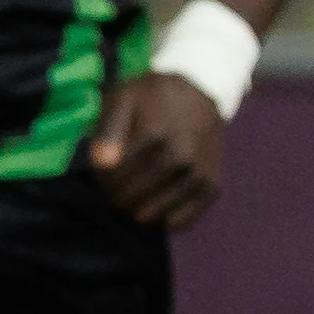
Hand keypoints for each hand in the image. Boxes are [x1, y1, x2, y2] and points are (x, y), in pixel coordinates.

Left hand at [89, 71, 224, 229]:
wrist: (199, 93)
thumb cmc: (150, 99)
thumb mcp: (122, 100)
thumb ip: (107, 131)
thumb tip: (101, 164)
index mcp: (154, 133)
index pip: (114, 175)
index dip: (102, 180)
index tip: (102, 174)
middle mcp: (180, 156)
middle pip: (134, 195)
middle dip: (117, 197)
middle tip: (113, 193)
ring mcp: (198, 173)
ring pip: (156, 212)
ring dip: (137, 212)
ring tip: (131, 201)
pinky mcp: (212, 186)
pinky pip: (183, 220)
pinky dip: (163, 220)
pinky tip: (155, 208)